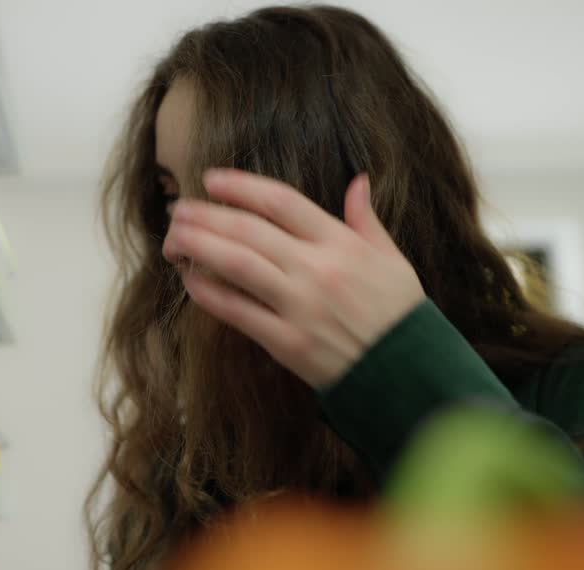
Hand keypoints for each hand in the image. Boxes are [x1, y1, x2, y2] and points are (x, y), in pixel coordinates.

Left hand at [164, 169, 425, 387]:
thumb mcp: (393, 260)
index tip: (212, 180)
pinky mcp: (288, 343)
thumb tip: (358, 182)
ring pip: (237, 265)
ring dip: (199, 246)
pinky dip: (210, 294)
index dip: (242, 186)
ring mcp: (301, 306)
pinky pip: (239, 312)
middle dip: (207, 215)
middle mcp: (318, 269)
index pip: (282, 202)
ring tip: (173, 236)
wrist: (409, 376)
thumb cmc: (400, 317)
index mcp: (342, 244)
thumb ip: (367, 220)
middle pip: (249, 230)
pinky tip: (190, 281)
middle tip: (178, 208)